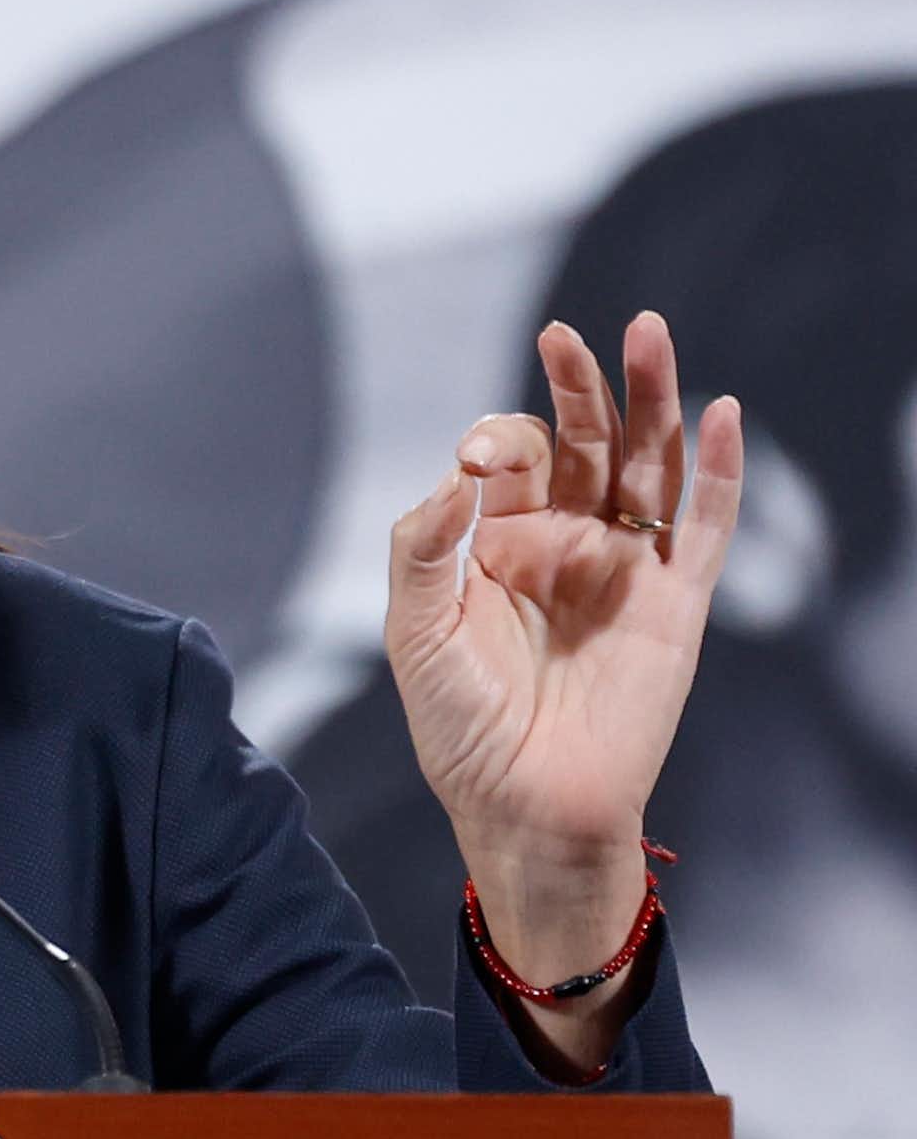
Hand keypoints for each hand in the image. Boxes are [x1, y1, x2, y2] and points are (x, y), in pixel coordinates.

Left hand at [385, 312, 742, 1010]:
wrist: (524, 805)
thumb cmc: (460, 726)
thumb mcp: (415, 631)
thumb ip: (424, 547)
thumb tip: (454, 472)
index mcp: (497, 543)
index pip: (509, 460)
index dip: (499, 445)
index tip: (482, 466)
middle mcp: (564, 544)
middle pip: (584, 442)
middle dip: (578, 387)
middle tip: (566, 335)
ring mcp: (624, 568)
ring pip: (648, 464)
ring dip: (653, 399)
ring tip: (648, 333)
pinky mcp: (676, 604)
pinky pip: (707, 526)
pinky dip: (720, 470)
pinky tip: (723, 413)